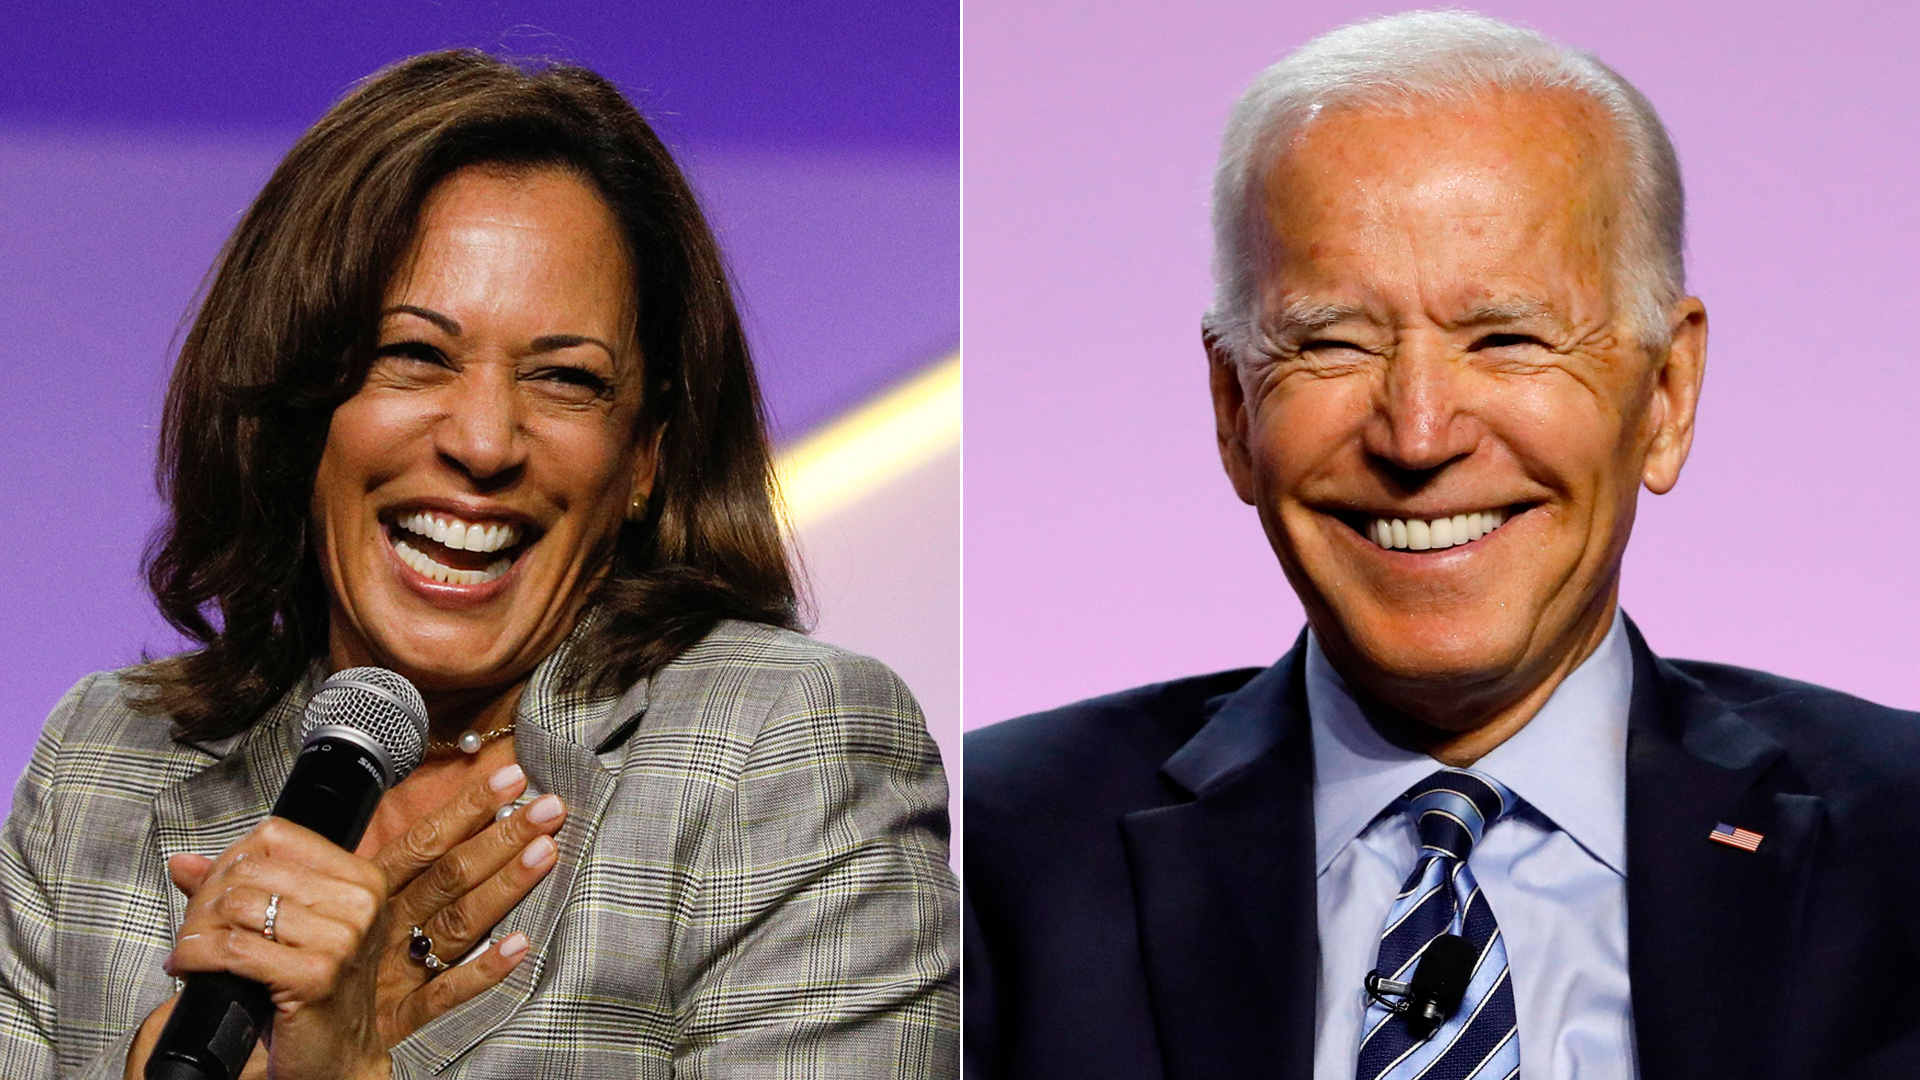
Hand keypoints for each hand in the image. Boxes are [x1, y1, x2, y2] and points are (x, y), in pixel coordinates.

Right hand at [127, 763, 566, 1079]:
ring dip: (504, 885)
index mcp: (354, 899)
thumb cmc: (270, 983)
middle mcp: (377, 929)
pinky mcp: (389, 1017)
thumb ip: (257, 886)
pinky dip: (481, 973)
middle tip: (553, 804)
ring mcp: (389, 971)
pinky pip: (441, 995)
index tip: (510, 776)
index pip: (416, 843)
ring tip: (548, 848)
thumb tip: (185, 860)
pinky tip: (519, 948)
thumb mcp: (272, 933)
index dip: (463, 809)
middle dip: (502, 836)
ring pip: (456, 920)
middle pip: (447, 875)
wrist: (266, 1060)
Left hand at [152, 816, 392, 1079]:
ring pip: (236, 905)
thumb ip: (241, 889)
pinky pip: (232, 948)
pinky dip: (196, 956)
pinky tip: (189, 966)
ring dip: (195, 929)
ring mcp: (341, 940)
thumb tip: (184, 863)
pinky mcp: (315, 975)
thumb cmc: (318, 996)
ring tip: (190, 949)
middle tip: (194, 928)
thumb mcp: (289, 931)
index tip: (213, 888)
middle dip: (205, 898)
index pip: (277, 837)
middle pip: (251, 869)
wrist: (338, 1058)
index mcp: (363, 880)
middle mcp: (359, 904)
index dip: (231, 858)